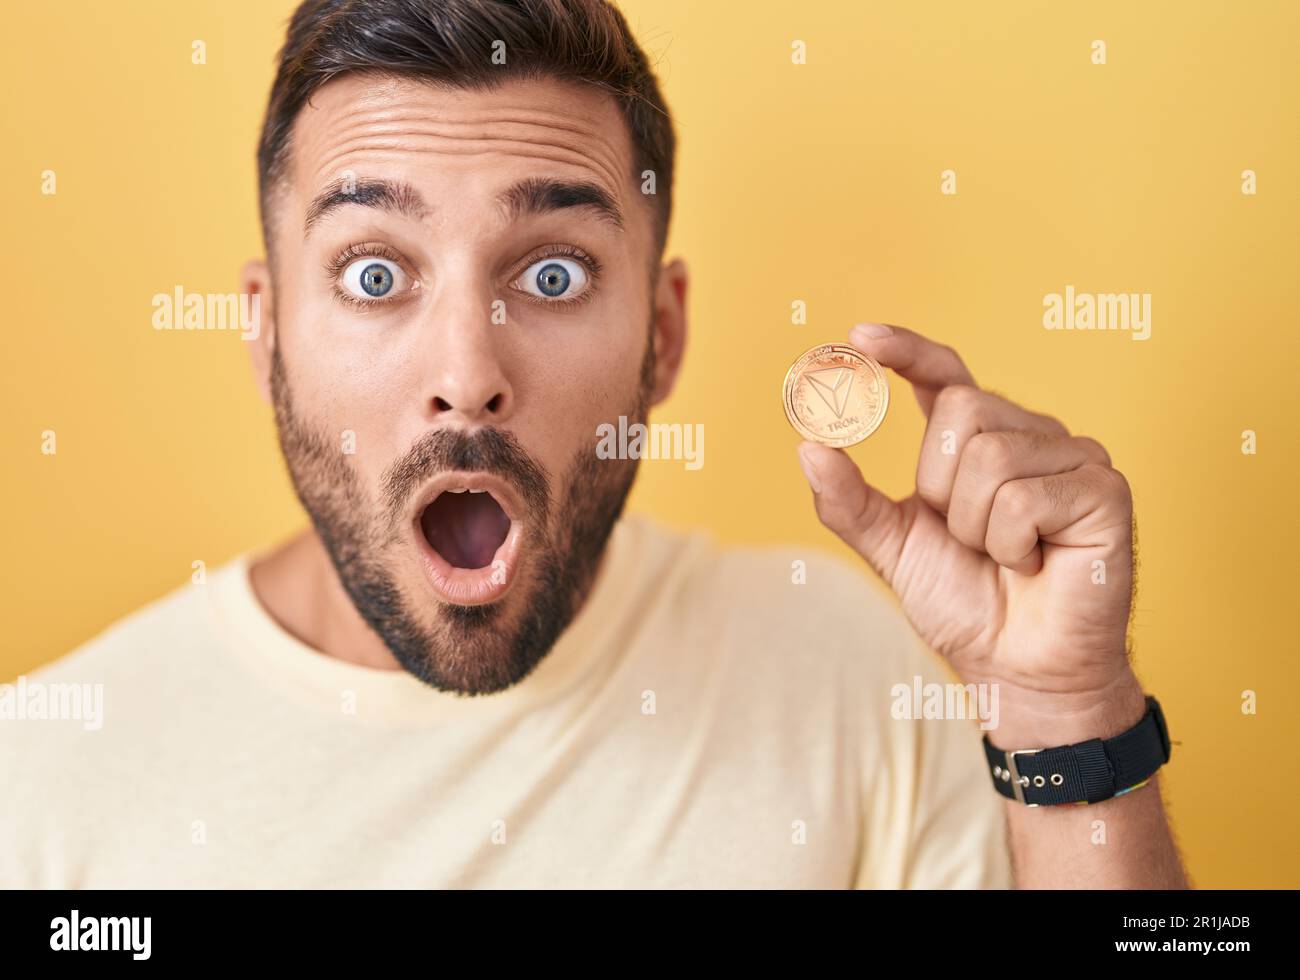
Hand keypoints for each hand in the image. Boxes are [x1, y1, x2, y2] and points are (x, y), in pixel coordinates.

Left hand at [796, 323, 1145, 745]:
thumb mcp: (891, 548)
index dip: (906, 349)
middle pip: (960, 412)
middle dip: (939, 487)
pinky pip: (1024, 499)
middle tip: (967, 538)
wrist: (1015, 671)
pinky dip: (1011, 545)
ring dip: (975, 526)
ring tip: (1004, 556)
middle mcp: (1031, 434)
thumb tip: (807, 445)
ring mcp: (1075, 457)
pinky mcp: (1106, 491)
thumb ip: (849, 500)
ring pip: (990, 456)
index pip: (945, 373)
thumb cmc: (964, 606)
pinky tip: (1034, 564)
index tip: (860, 336)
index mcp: (980, 439)